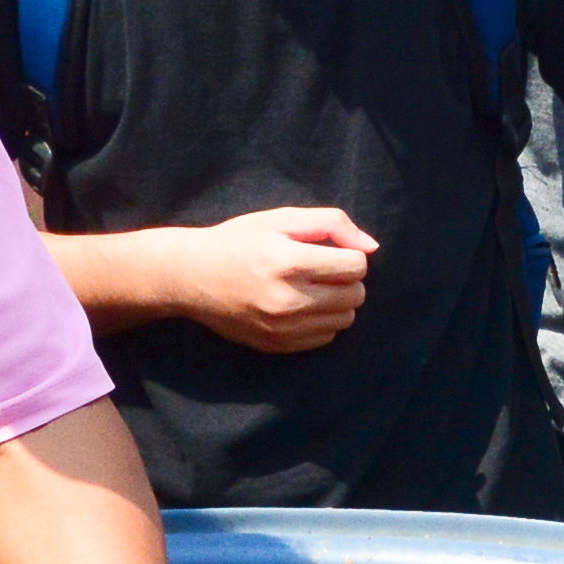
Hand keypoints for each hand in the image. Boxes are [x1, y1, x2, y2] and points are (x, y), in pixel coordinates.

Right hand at [181, 206, 378, 352]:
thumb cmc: (238, 241)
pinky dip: (322, 322)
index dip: (349, 255)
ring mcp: (283, 327)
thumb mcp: (281, 218)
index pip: (356, 266)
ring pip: (345, 320)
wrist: (191, 276)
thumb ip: (332, 224)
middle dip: (346, 280)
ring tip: (312, 288)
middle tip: (322, 270)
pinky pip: (325, 338)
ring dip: (337, 303)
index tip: (329, 252)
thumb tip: (371, 247)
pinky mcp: (277, 345)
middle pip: (356, 296)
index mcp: (290, 262)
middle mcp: (289, 299)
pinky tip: (301, 307)